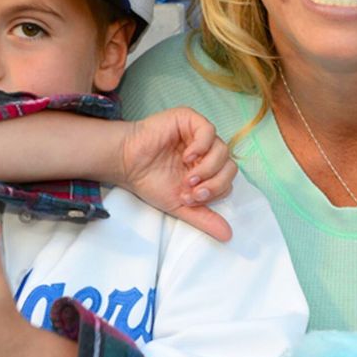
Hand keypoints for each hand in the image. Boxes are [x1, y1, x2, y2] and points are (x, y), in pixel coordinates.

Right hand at [119, 107, 237, 241]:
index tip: (189, 199)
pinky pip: (209, 131)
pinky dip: (202, 147)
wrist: (126, 163)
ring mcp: (199, 134)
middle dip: (213, 183)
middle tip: (190, 190)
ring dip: (206, 169)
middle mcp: (207, 151)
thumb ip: (204, 219)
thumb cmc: (150, 181)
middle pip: (229, 167)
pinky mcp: (190, 119)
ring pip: (223, 150)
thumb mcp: (180, 205)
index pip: (227, 181)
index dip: (212, 192)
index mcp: (208, 170)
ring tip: (186, 177)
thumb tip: (228, 236)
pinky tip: (186, 156)